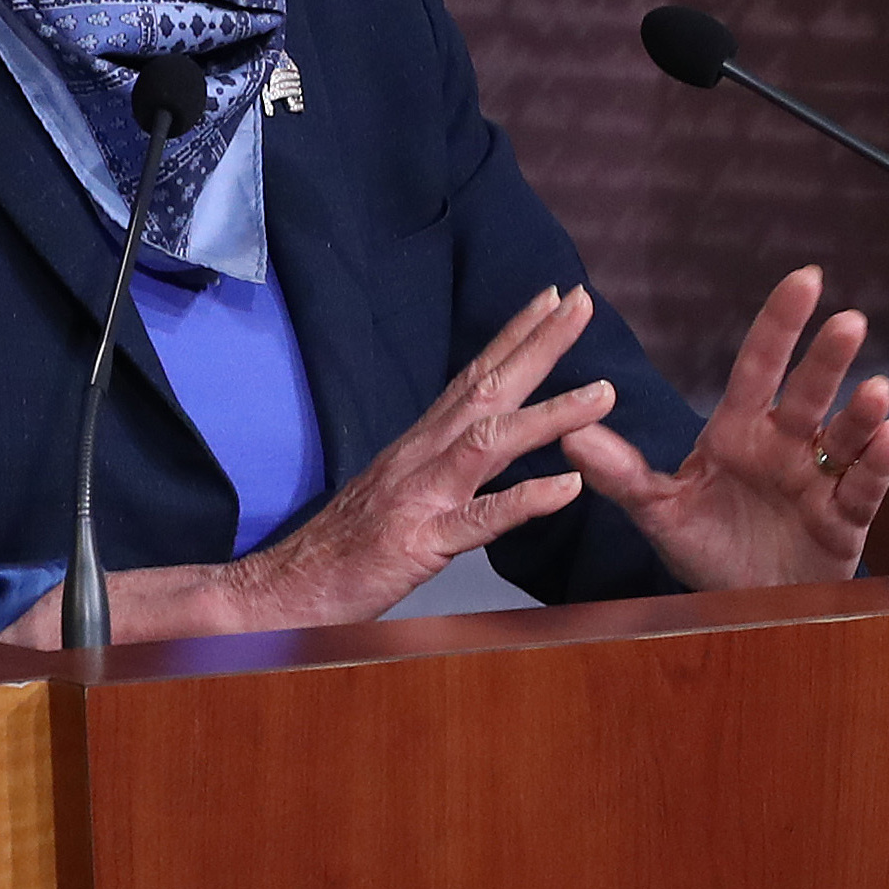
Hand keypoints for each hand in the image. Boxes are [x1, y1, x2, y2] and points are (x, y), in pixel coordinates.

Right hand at [0, 283, 615, 643]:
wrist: (285, 589)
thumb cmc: (347, 546)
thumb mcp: (400, 490)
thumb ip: (440, 462)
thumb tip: (481, 437)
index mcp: (420, 444)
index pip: (473, 376)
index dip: (514, 336)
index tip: (553, 298)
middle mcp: (421, 456)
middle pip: (487, 387)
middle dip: (538, 344)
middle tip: (582, 301)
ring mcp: (420, 497)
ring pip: (491, 442)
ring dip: (549, 414)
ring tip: (603, 392)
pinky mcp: (420, 543)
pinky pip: (480, 519)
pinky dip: (525, 501)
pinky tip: (569, 487)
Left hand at [562, 264, 888, 591]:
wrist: (747, 608)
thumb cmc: (708, 548)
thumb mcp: (660, 512)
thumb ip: (621, 474)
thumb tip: (571, 434)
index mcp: (740, 433)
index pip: (759, 368)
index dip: (780, 324)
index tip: (805, 278)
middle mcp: (786, 446)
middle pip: (810, 393)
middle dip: (828, 358)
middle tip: (849, 322)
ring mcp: (820, 480)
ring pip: (846, 436)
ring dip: (863, 413)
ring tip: (877, 391)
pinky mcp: (845, 520)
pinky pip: (865, 486)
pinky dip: (880, 463)